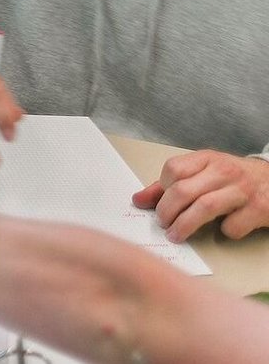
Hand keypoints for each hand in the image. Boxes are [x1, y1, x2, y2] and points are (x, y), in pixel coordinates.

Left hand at [133, 151, 268, 241]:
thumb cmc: (233, 178)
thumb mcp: (203, 172)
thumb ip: (171, 185)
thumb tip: (137, 200)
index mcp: (207, 158)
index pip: (173, 169)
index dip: (162, 188)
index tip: (162, 202)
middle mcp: (224, 170)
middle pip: (183, 190)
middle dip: (167, 212)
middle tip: (162, 224)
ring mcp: (243, 189)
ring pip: (204, 207)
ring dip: (184, 225)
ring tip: (175, 235)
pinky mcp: (259, 209)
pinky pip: (233, 225)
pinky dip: (224, 231)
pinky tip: (222, 230)